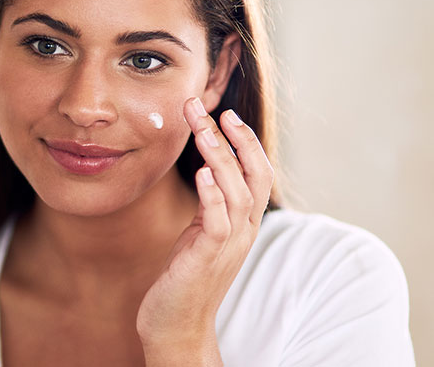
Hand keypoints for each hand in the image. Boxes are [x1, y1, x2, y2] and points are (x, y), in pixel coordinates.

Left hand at [135, 97, 273, 362]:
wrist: (177, 326)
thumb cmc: (185, 278)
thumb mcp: (200, 234)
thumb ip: (208, 205)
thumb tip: (207, 171)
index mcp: (242, 223)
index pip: (256, 173)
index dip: (245, 142)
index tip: (224, 113)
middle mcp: (243, 230)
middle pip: (251, 174)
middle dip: (233, 138)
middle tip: (209, 107)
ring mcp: (228, 244)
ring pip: (235, 191)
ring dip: (220, 155)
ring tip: (204, 127)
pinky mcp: (208, 257)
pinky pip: (217, 221)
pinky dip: (212, 194)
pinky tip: (203, 172)